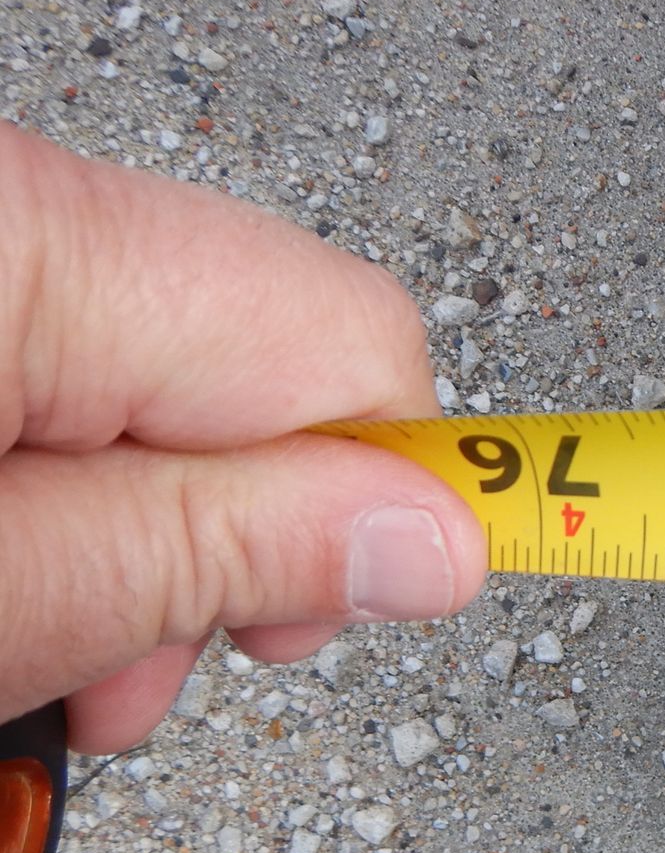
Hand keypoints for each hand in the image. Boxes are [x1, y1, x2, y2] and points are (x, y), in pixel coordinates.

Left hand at [0, 122, 486, 752]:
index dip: (396, 490)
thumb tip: (434, 541)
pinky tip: (30, 572)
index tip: (387, 595)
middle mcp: (24, 204)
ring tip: (78, 648)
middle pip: (276, 356)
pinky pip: (79, 366)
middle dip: (256, 529)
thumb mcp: (3, 588)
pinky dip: (77, 483)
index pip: (359, 346)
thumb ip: (220, 552)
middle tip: (183, 647)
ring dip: (160, 528)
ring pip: (178, 373)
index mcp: (45, 243)